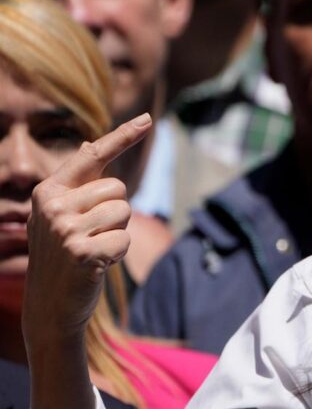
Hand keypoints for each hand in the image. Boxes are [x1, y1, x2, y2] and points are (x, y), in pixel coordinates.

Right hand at [22, 114, 151, 346]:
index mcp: (48, 191)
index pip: (92, 156)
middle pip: (118, 189)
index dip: (123, 136)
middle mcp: (52, 204)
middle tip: (92, 236)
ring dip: (117, 234)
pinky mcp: (80, 251)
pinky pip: (124, 238)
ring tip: (93, 249)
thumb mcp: (63, 216)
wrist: (49, 306)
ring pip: (124, 212)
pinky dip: (117, 253)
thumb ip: (78, 185)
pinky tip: (96, 265)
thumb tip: (90, 146)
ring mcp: (64, 228)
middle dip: (116, 213)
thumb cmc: (64, 256)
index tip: (148, 118)